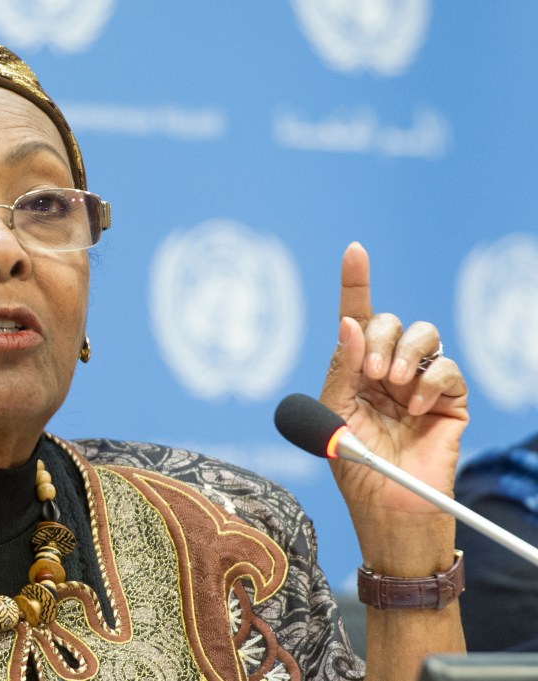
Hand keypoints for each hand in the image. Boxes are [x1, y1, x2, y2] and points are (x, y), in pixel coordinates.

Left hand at [319, 242, 467, 574]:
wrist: (388, 506)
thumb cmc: (355, 465)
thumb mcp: (335, 414)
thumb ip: (342, 369)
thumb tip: (349, 324)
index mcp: (355, 369)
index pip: (357, 316)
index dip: (355, 282)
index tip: (354, 250)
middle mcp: (387, 368)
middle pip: (389, 320)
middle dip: (379, 337)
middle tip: (372, 373)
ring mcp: (420, 382)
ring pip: (423, 333)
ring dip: (405, 353)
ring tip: (394, 386)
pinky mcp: (450, 399)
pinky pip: (447, 368)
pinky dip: (431, 380)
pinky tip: (417, 404)